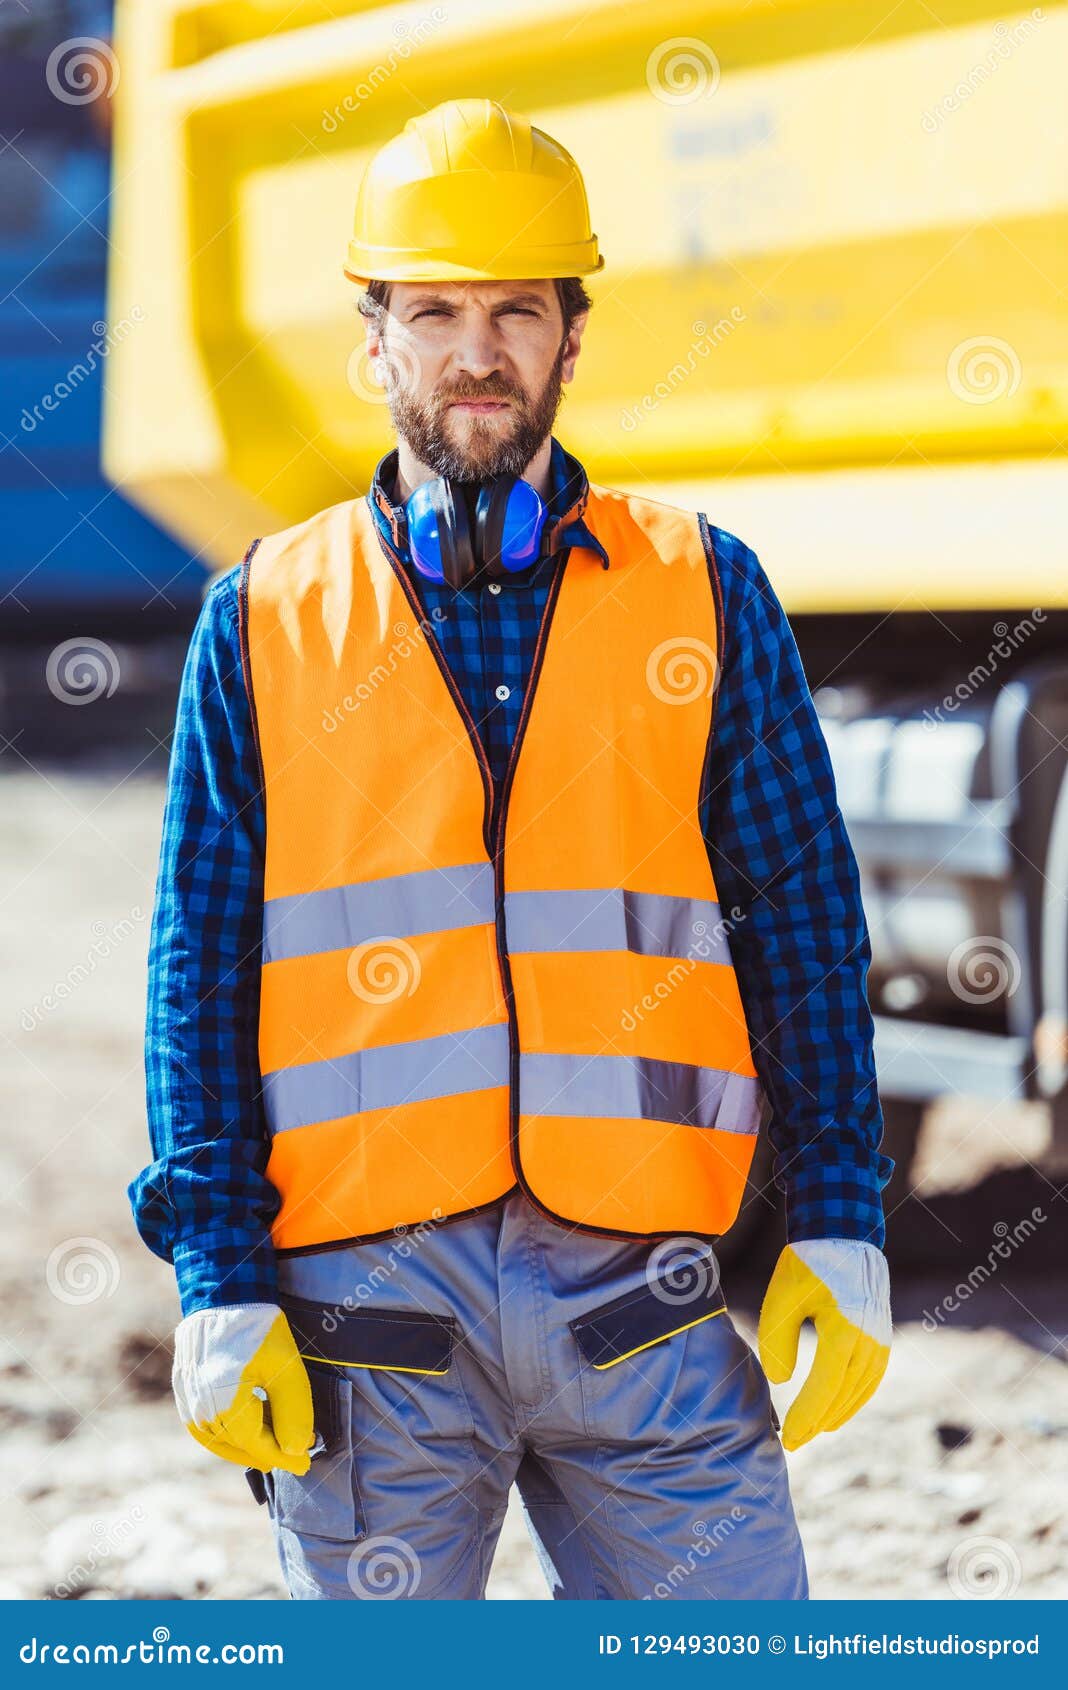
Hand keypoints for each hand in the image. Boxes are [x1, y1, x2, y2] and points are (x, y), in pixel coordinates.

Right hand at [172, 1303, 313, 1472]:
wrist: (224, 1293)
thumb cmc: (259, 1326)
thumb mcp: (287, 1368)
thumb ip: (293, 1413)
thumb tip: (296, 1452)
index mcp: (224, 1397)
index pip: (256, 1443)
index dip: (283, 1456)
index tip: (305, 1462)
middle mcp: (200, 1402)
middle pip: (236, 1444)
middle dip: (267, 1453)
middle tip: (293, 1458)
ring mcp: (187, 1396)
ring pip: (215, 1440)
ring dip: (243, 1450)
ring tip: (270, 1450)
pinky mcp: (182, 1387)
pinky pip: (199, 1426)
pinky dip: (222, 1437)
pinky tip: (242, 1433)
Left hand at [757, 1240, 890, 1450]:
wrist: (845, 1232)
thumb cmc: (810, 1262)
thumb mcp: (783, 1296)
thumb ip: (778, 1341)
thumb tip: (780, 1382)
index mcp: (844, 1330)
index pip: (824, 1388)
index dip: (806, 1418)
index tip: (788, 1439)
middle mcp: (868, 1340)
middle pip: (843, 1395)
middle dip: (817, 1422)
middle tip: (794, 1443)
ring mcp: (880, 1338)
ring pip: (861, 1389)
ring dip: (838, 1413)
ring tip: (815, 1430)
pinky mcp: (882, 1333)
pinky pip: (871, 1376)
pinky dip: (855, 1396)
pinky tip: (839, 1406)